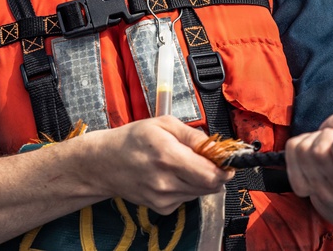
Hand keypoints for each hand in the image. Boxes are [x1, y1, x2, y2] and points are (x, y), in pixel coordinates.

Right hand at [99, 116, 232, 213]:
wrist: (105, 164)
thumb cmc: (133, 140)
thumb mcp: (163, 123)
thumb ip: (192, 134)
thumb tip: (215, 145)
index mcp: (168, 156)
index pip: (211, 174)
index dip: (225, 168)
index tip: (228, 160)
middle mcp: (166, 181)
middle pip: (211, 186)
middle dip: (217, 173)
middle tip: (211, 159)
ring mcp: (163, 198)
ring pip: (201, 192)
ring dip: (202, 179)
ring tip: (185, 163)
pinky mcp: (161, 207)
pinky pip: (187, 198)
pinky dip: (188, 186)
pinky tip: (174, 175)